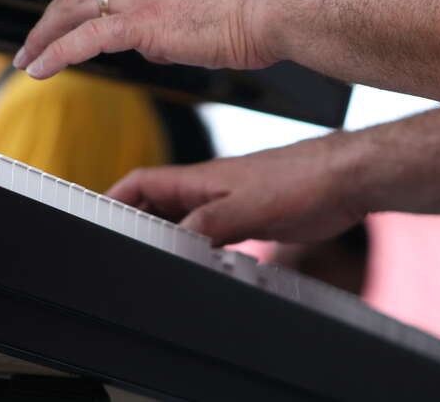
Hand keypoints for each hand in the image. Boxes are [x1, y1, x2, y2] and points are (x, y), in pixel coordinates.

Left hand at [13, 0, 283, 78]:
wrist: (275, 7)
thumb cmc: (259, 13)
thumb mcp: (211, 17)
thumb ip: (178, 28)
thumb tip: (158, 46)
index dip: (83, 8)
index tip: (71, 26)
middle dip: (50, 17)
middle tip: (34, 41)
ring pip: (72, 9)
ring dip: (43, 35)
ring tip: (27, 59)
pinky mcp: (142, 24)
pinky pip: (83, 39)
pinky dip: (55, 52)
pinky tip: (40, 70)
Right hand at [106, 134, 365, 245]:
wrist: (343, 179)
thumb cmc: (301, 176)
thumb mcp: (246, 205)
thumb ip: (206, 224)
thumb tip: (171, 241)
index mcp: (201, 178)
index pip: (143, 182)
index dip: (115, 197)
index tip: (96, 215)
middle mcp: (211, 190)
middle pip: (160, 204)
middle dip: (138, 222)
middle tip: (124, 246)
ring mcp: (230, 203)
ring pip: (186, 221)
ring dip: (169, 236)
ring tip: (155, 258)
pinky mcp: (251, 218)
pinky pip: (213, 234)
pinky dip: (199, 247)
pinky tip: (200, 262)